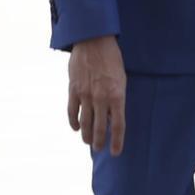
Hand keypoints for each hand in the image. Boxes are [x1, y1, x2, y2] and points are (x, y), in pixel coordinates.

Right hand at [68, 35, 126, 155]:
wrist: (94, 41)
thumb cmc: (113, 57)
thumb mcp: (122, 77)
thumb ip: (117, 96)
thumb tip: (114, 112)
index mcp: (117, 95)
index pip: (118, 125)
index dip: (117, 141)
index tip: (115, 152)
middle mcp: (101, 99)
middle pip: (100, 128)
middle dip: (100, 141)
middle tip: (99, 149)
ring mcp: (85, 95)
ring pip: (85, 123)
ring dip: (86, 135)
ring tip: (88, 142)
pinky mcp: (73, 90)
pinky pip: (72, 111)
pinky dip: (74, 122)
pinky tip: (76, 128)